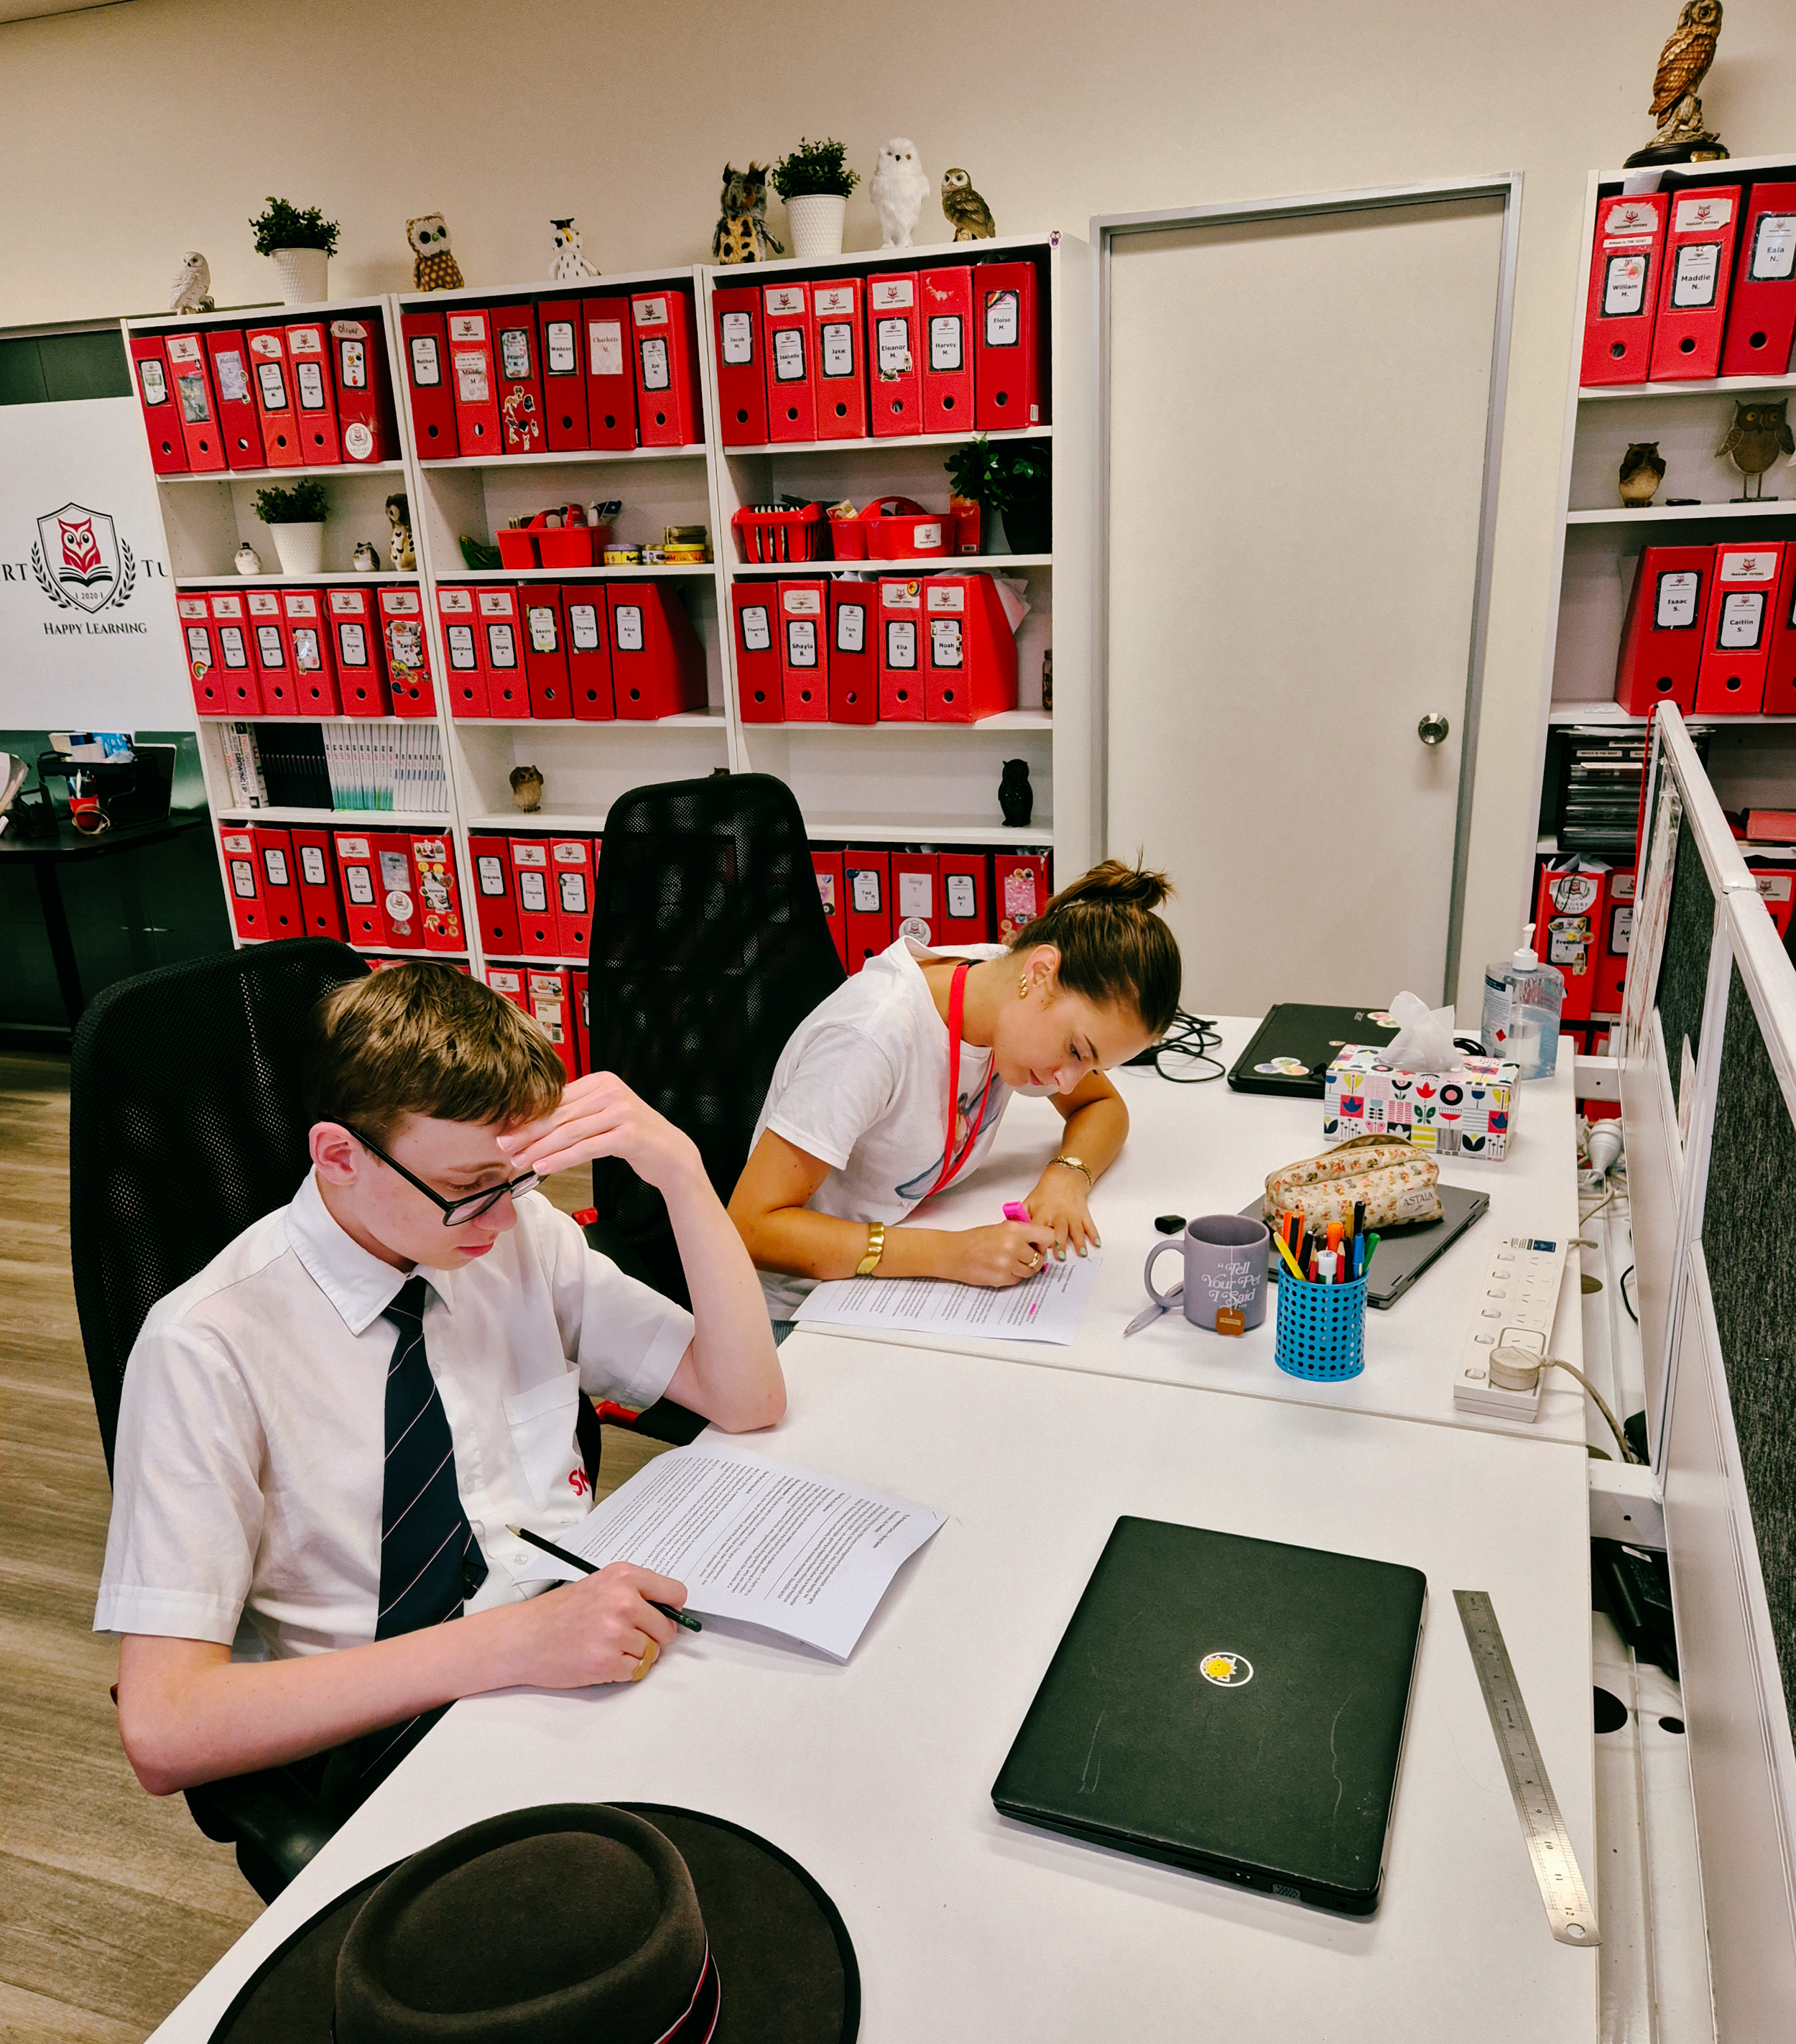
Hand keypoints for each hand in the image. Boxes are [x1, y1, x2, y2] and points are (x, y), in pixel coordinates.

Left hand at [499, 1072, 702, 1189]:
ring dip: (540, 1148)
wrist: (671, 1153)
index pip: (556, 1098)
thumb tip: (529, 1123)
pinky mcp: (628, 1134)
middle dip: (527, 1132)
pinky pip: (586, 1148)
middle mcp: (611, 1091)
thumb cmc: (632, 1136)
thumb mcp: (603, 1115)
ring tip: (519, 1161)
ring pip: (569, 1132)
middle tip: (504, 1146)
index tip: (505, 1128)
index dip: (528, 1115)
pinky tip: (544, 1167)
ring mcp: (621, 1111)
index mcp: (601, 1080)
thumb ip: (575, 1113)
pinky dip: (561, 1159)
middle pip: (559, 1114)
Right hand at [507, 1562, 686, 1688]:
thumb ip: (632, 1592)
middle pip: (666, 1629)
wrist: (523, 1637)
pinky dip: (622, 1670)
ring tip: (604, 1645)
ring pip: (651, 1652)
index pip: (675, 1593)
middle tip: (625, 1636)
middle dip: (651, 1637)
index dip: (671, 1609)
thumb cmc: (557, 1612)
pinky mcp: (608, 1662)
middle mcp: (623, 1602)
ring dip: (634, 1654)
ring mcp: (616, 1633)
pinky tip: (599, 1659)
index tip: (664, 1615)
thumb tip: (668, 1609)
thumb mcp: (598, 1585)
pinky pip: (636, 1670)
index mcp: (623, 1577)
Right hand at [948, 1219, 1060, 1287]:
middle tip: (1021, 1255)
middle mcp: (1014, 1246)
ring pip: (1030, 1271)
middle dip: (1033, 1258)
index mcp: (1015, 1230)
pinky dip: (1012, 1275)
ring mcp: (1008, 1264)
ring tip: (1009, 1261)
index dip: (1044, 1242)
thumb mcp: (1001, 1227)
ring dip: (1023, 1268)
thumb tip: (1039, 1241)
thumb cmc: (975, 1240)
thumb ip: (1021, 1233)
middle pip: (1039, 1258)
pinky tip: (1001, 1268)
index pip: (1047, 1236)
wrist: (955, 1253)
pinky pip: (1018, 1279)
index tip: (1038, 1244)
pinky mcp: (1003, 1279)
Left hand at [1025, 1172, 1100, 1258]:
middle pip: (1058, 1234)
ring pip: (1075, 1232)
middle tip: (1059, 1259)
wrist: (1064, 1176)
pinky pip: (1089, 1225)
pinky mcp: (1083, 1214)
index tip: (1036, 1255)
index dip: (1037, 1244)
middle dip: (1059, 1247)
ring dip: (1078, 1243)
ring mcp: (1072, 1216)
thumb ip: (1021, 1217)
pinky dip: (1093, 1234)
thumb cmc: (1046, 1191)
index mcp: (1043, 1214)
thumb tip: (1010, 1229)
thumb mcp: (1030, 1201)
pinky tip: (1096, 1244)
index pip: (1038, 1232)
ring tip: (1079, 1254)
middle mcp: (1058, 1216)